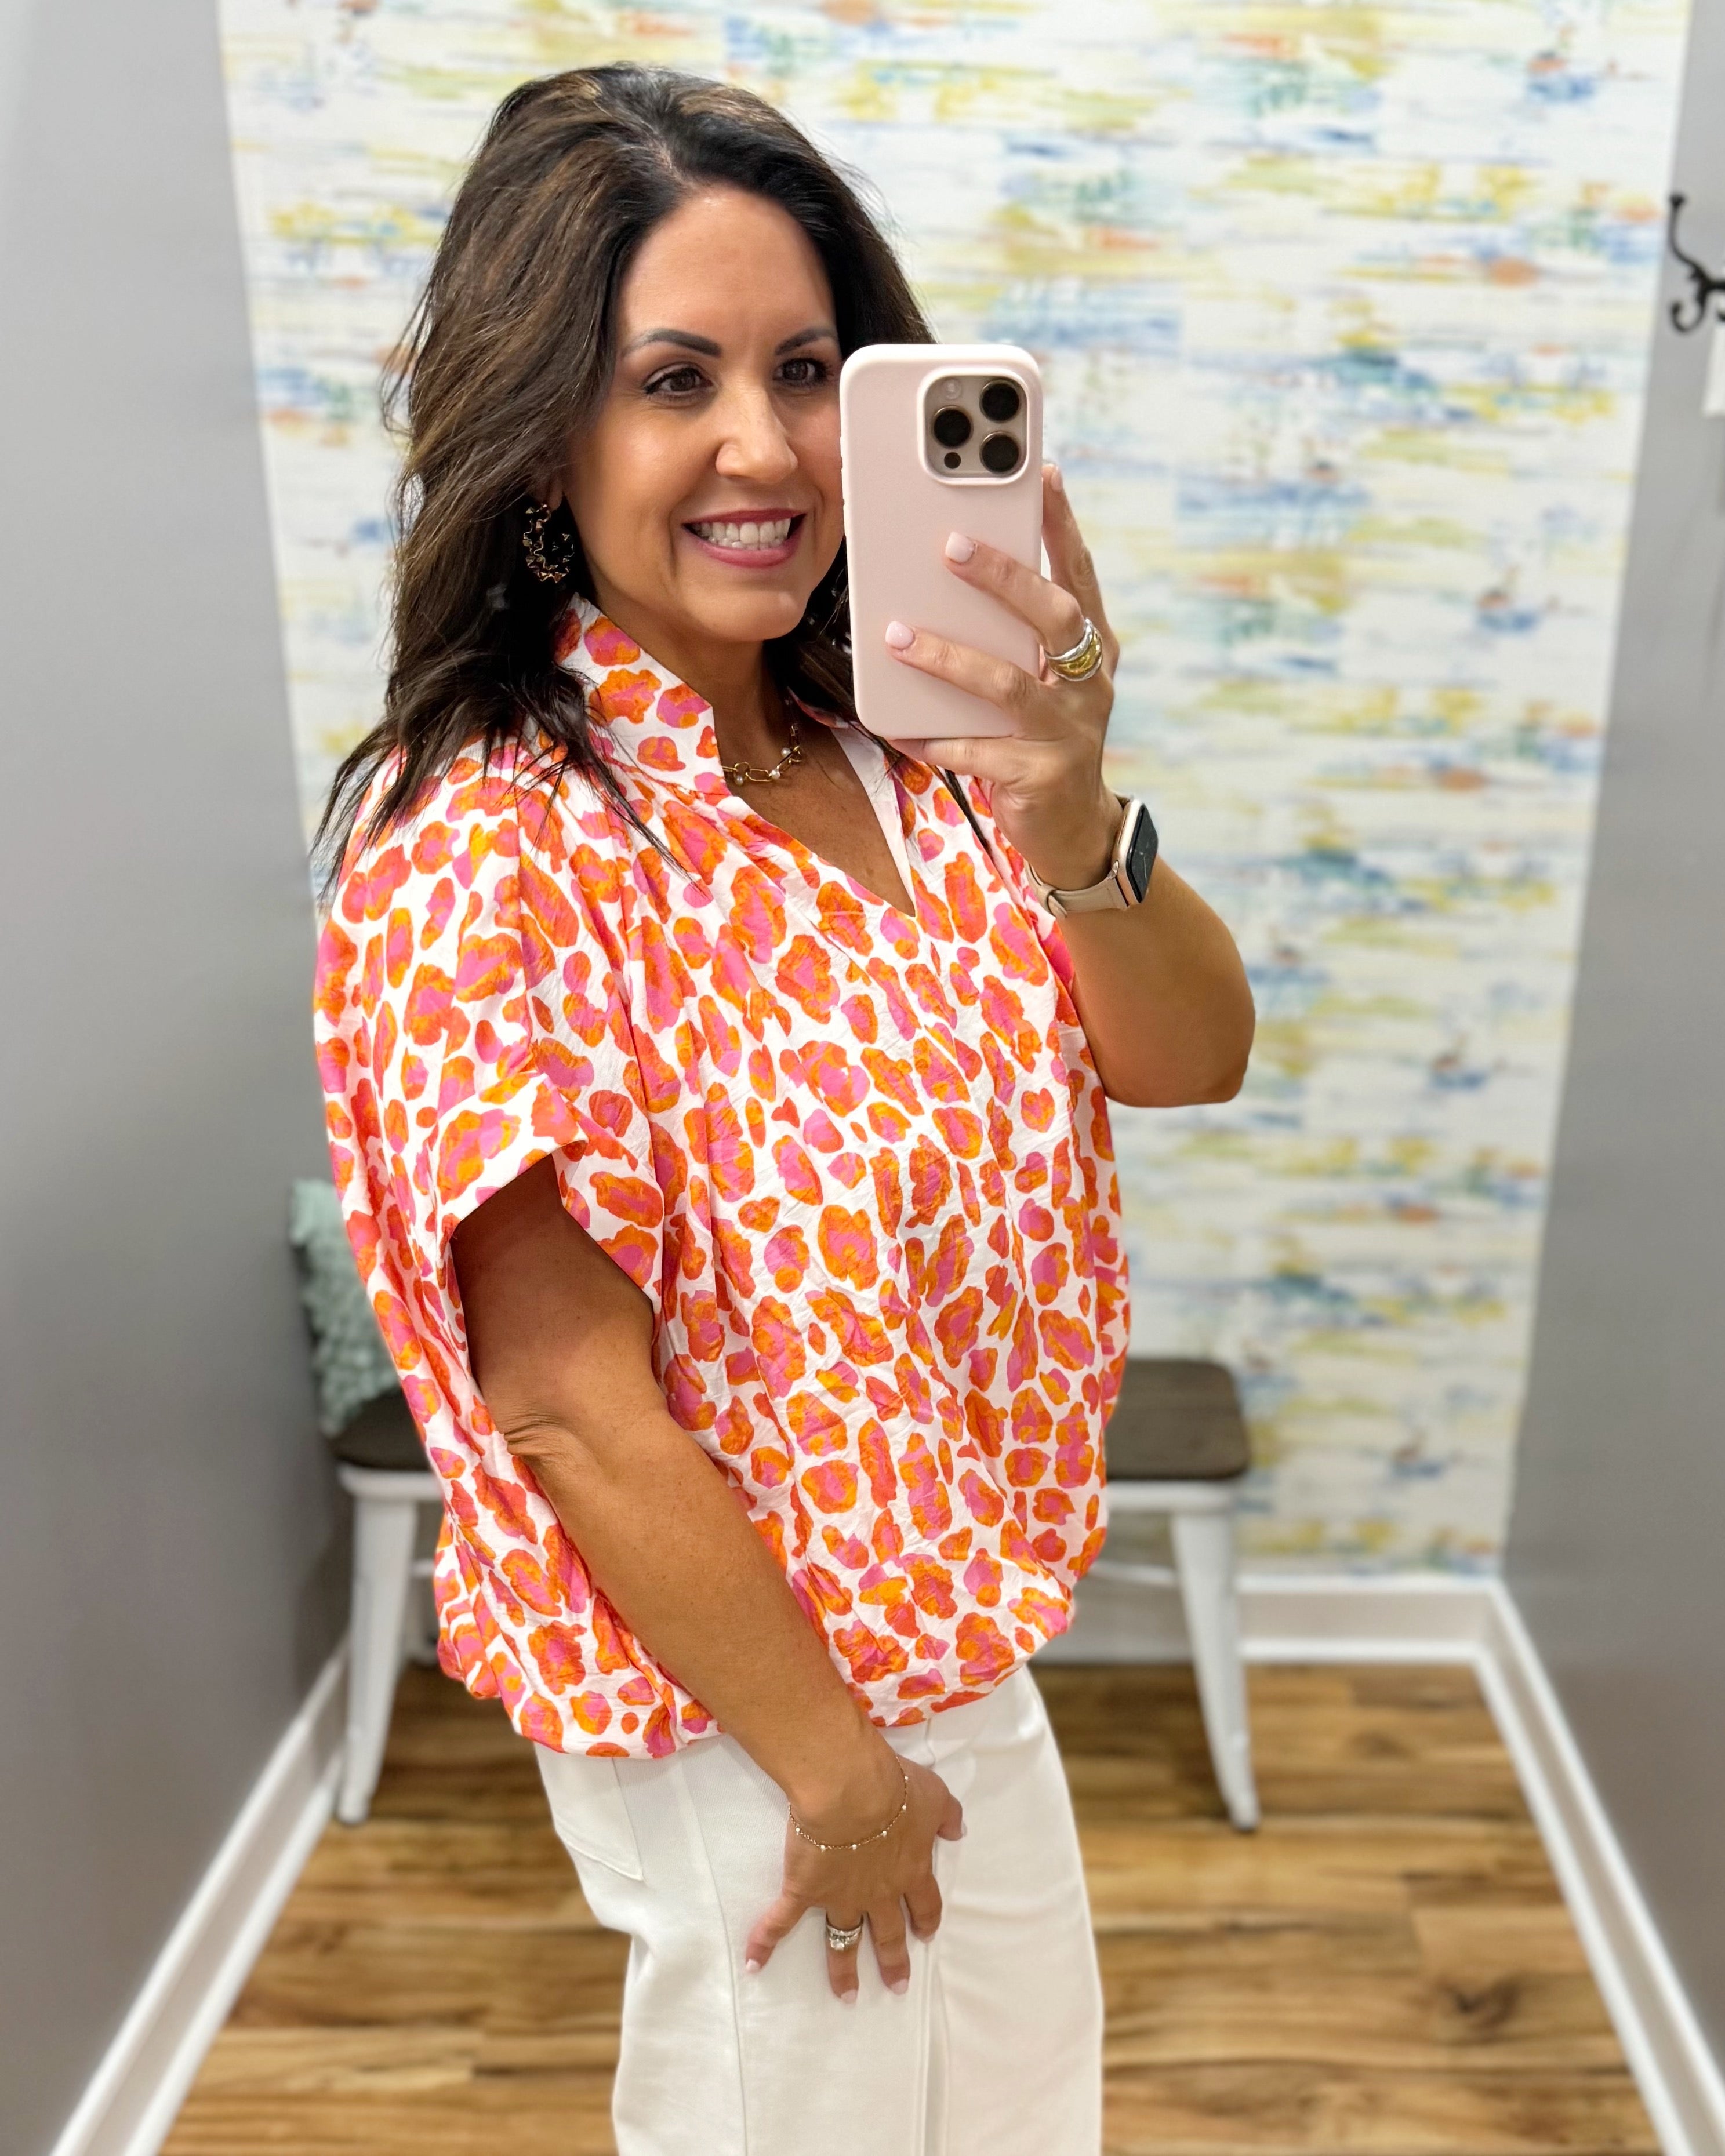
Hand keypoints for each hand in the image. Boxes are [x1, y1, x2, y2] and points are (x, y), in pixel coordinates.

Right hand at [744, 1748, 964, 2001]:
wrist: (850, 1789)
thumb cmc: (894, 1788)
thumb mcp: (935, 1794)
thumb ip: (949, 1815)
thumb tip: (959, 1832)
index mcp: (910, 1869)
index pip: (924, 1904)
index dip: (926, 1920)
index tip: (926, 1935)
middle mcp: (878, 1893)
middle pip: (888, 1934)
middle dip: (894, 1961)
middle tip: (898, 1986)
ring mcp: (840, 1896)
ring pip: (843, 1939)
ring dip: (843, 1969)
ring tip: (846, 1996)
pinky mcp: (804, 1890)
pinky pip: (781, 1922)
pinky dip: (765, 1942)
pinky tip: (754, 1964)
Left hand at [889, 462, 1123, 893]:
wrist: (1073, 829)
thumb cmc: (1043, 739)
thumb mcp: (1039, 681)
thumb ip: (1011, 637)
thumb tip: (945, 580)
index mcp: (1091, 649)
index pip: (1079, 575)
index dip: (1062, 525)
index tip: (1042, 473)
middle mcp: (1087, 683)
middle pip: (1053, 617)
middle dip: (1005, 576)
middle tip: (952, 544)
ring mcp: (1067, 731)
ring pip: (1006, 685)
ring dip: (949, 658)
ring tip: (898, 637)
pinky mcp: (1039, 776)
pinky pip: (977, 752)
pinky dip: (934, 738)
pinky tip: (897, 727)